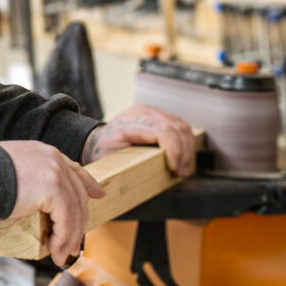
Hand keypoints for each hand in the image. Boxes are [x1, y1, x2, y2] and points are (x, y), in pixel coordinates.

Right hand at [0, 140, 105, 266]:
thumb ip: (27, 180)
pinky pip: (66, 219)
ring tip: (60, 255)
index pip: (74, 169)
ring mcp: (55, 172)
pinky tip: (54, 249)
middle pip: (78, 193)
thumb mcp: (10, 171)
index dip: (88, 184)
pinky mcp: (53, 189)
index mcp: (45, 152)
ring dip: (69, 237)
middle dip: (78, 222)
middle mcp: (54, 159)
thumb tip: (31, 203)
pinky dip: (63, 238)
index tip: (98, 194)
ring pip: (74, 210)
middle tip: (73, 246)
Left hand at [81, 104, 195, 175]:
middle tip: (180, 172)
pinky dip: (186, 143)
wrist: (97, 140)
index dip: (174, 150)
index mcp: (132, 121)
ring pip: (183, 126)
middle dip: (184, 152)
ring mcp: (153, 112)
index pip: (163, 131)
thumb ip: (130, 163)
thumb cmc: (103, 151)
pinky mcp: (160, 116)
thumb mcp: (112, 158)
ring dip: (187, 149)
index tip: (174, 169)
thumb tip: (151, 174)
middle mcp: (144, 112)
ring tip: (182, 168)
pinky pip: (181, 126)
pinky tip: (182, 158)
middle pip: (177, 128)